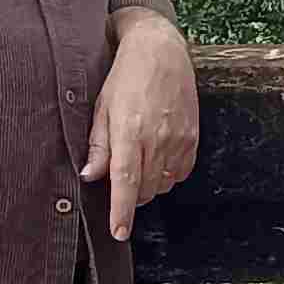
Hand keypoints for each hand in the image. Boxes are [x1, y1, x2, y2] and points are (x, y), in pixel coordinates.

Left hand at [83, 13, 200, 239]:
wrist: (161, 52)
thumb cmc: (126, 77)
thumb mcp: (102, 108)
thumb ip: (98, 146)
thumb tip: (90, 176)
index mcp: (130, 132)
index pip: (126, 182)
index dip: (122, 211)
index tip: (119, 231)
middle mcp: (158, 138)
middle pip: (146, 189)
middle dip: (132, 196)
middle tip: (119, 184)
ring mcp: (179, 139)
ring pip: (163, 183)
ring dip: (149, 186)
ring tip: (138, 166)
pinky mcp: (193, 137)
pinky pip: (180, 172)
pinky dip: (167, 175)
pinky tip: (157, 160)